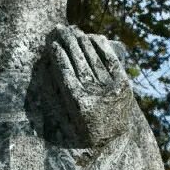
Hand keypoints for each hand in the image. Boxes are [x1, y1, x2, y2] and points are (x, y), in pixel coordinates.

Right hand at [43, 26, 133, 146]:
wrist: (112, 141)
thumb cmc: (82, 129)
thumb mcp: (65, 116)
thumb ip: (56, 93)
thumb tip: (46, 66)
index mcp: (79, 104)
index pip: (66, 73)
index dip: (58, 56)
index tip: (52, 44)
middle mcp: (96, 95)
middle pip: (79, 62)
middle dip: (68, 43)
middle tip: (59, 28)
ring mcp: (111, 89)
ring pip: (93, 59)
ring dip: (82, 41)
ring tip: (73, 30)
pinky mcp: (124, 85)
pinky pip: (111, 61)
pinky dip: (102, 47)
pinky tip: (92, 36)